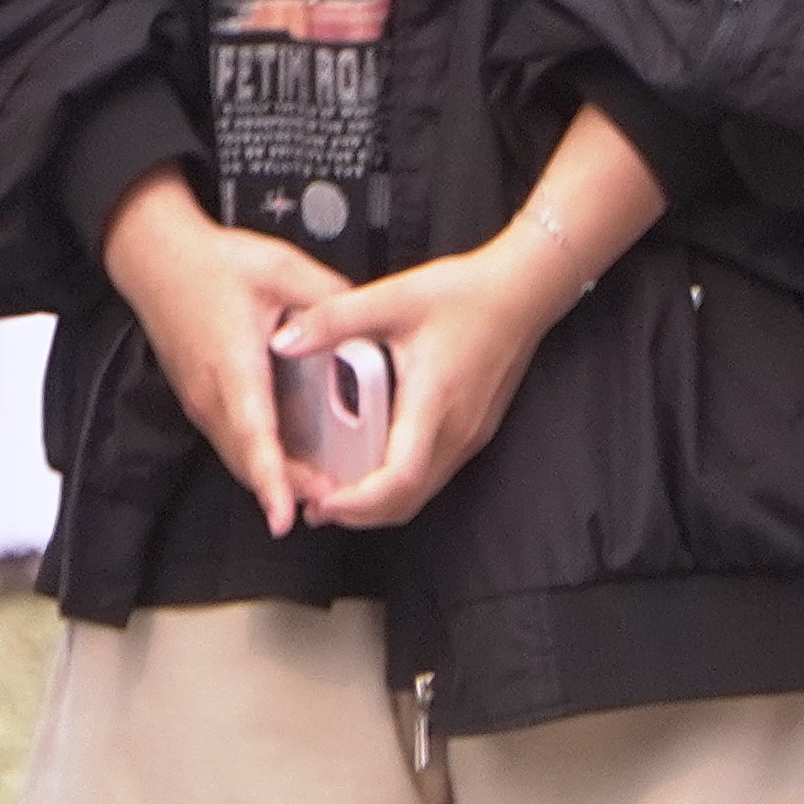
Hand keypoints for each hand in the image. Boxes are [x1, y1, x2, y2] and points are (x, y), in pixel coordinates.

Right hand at [96, 169, 356, 541]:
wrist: (153, 254)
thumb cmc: (209, 262)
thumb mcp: (281, 268)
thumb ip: (330, 299)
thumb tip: (372, 329)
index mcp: (233, 364)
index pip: (254, 434)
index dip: (272, 479)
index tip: (285, 516)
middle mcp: (210, 393)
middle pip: (248, 460)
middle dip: (289, 490)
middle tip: (337, 505)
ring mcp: (200, 400)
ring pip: (238, 457)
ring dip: (276, 480)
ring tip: (322, 492)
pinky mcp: (199, 399)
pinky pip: (231, 442)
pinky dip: (260, 461)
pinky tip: (292, 462)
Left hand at [275, 231, 587, 532]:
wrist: (520, 292)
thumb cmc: (464, 294)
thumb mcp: (390, 297)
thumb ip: (332, 320)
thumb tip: (283, 343)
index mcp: (434, 404)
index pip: (400, 479)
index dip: (358, 502)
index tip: (320, 502)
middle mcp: (457, 432)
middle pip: (408, 500)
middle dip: (358, 512)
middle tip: (312, 504)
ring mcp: (468, 435)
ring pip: (422, 492)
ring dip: (377, 501)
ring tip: (331, 490)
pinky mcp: (471, 430)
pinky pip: (432, 472)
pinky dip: (396, 482)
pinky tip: (366, 463)